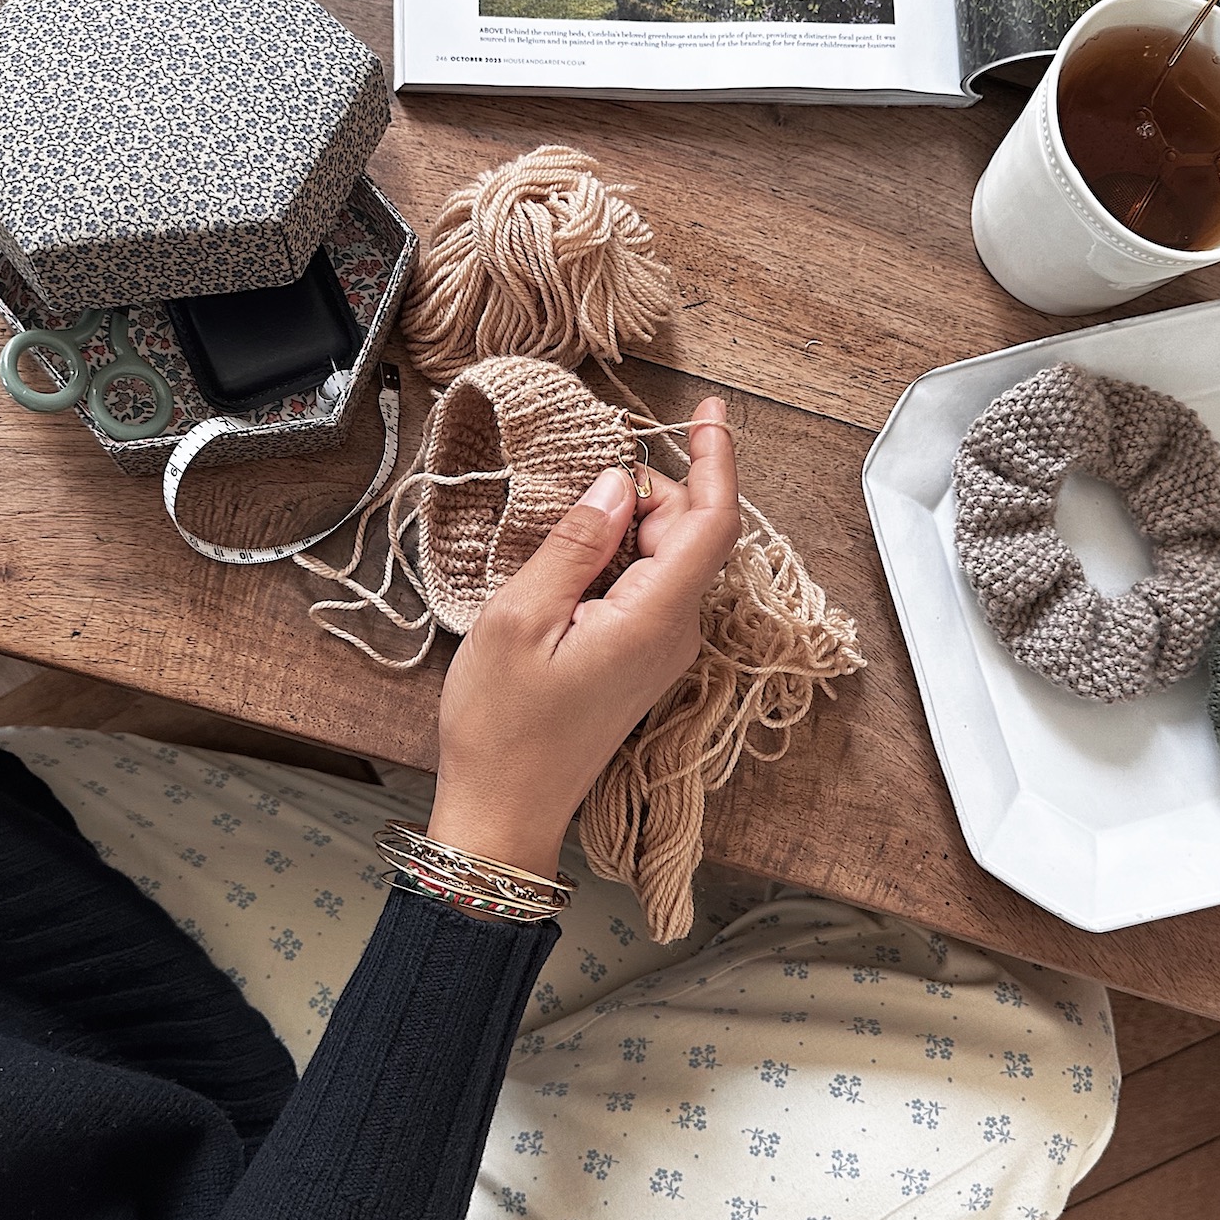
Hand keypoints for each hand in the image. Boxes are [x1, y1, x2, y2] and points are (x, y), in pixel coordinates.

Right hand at [428, 397, 739, 878]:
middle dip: (647, 492)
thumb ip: (576, 543)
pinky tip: (571, 567)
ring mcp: (663, 649)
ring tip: (562, 536)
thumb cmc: (502, 726)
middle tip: (576, 491)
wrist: (504, 810)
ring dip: (628, 527)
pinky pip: (648, 587)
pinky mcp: (642, 660)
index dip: (717, 458)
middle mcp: (675, 632)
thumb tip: (615, 483)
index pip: (713, 521)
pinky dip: (619, 559)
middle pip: (690, 531)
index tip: (706, 410)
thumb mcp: (521, 618)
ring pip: (668, 558)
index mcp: (655, 617)